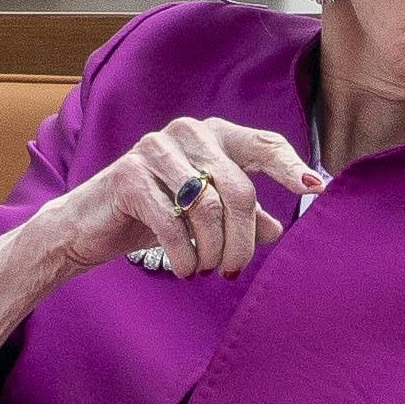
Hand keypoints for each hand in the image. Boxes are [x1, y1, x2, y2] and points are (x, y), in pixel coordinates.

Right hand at [39, 115, 326, 280]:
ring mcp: (155, 149)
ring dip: (213, 251)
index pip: (264, 144)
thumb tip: (280, 230)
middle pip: (239, 190)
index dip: (290, 167)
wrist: (89, 226)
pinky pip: (173, 223)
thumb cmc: (154, 216)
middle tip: (233, 271)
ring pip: (208, 208)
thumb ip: (242, 218)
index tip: (315, 188)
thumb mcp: (205, 218)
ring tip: (208, 271)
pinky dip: (184, 255)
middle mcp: (188, 133)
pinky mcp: (128, 175)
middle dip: (241, 240)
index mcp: (213, 135)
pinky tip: (185, 270)